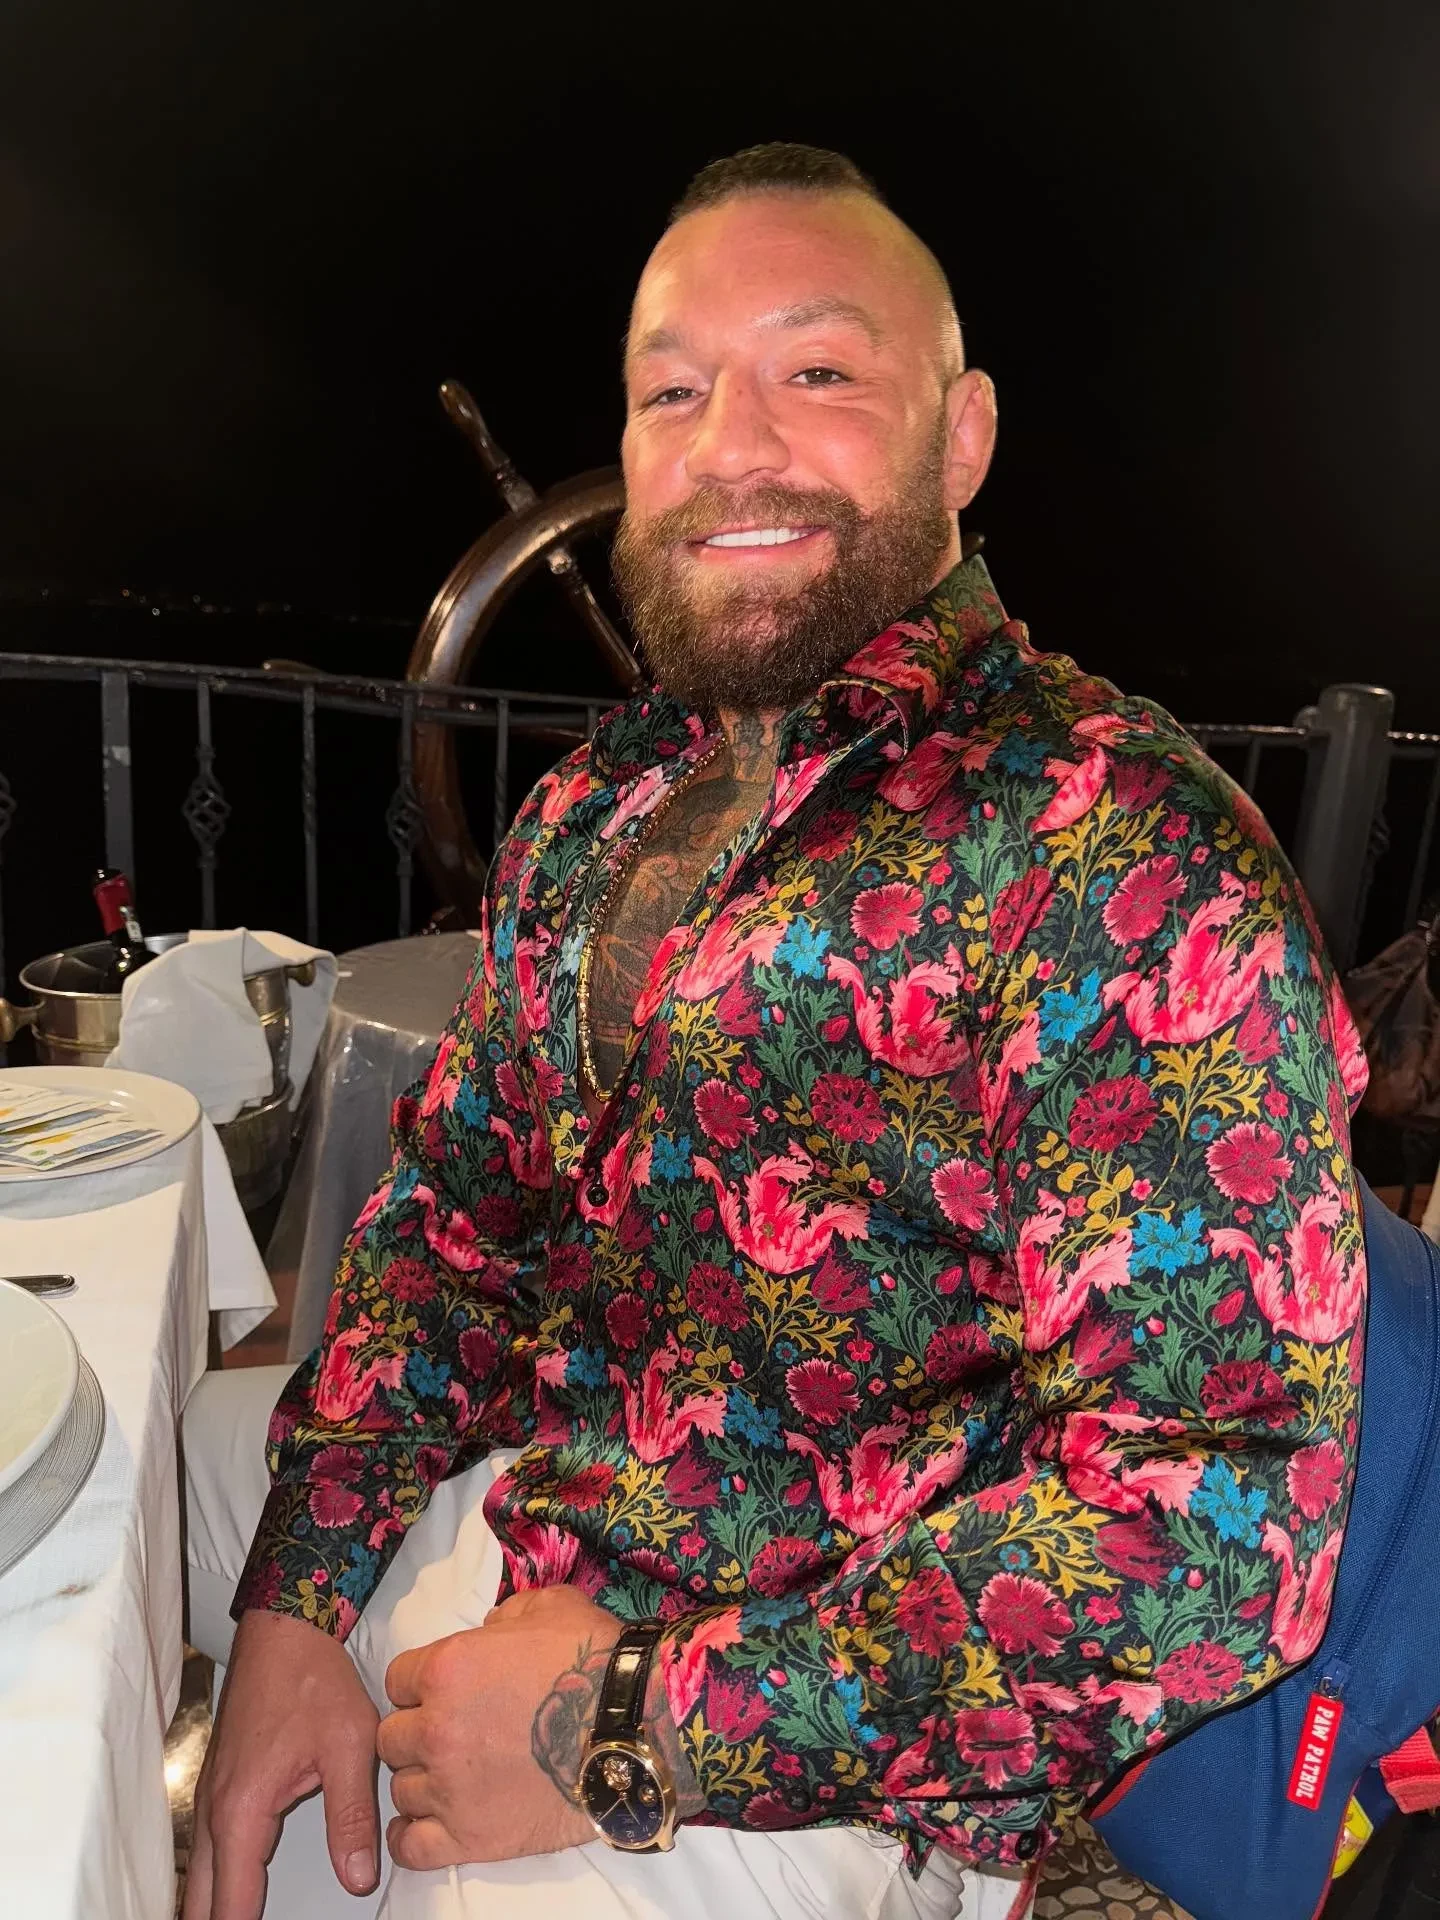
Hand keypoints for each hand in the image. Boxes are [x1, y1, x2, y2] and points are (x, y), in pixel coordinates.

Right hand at [184, 1608, 379, 1919]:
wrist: (284, 1627)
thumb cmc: (314, 1677)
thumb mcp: (349, 1745)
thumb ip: (351, 1817)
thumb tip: (358, 1879)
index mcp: (243, 1810)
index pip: (231, 1904)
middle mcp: (215, 1809)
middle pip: (201, 1901)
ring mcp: (211, 1796)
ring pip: (199, 1876)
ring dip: (213, 1905)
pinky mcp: (218, 1784)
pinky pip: (206, 1849)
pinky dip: (213, 1880)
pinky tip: (232, 1891)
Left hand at [379, 1587, 694, 1870]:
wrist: (635, 1728)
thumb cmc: (595, 1662)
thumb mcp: (551, 1608)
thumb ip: (505, 1616)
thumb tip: (488, 1631)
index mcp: (447, 1668)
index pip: (397, 1679)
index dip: (420, 1684)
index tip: (444, 1692)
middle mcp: (436, 1728)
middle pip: (391, 1738)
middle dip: (417, 1733)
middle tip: (453, 1734)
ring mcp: (449, 1788)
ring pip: (400, 1789)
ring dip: (422, 1781)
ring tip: (455, 1777)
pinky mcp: (469, 1838)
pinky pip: (410, 1846)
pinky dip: (412, 1836)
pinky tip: (430, 1823)